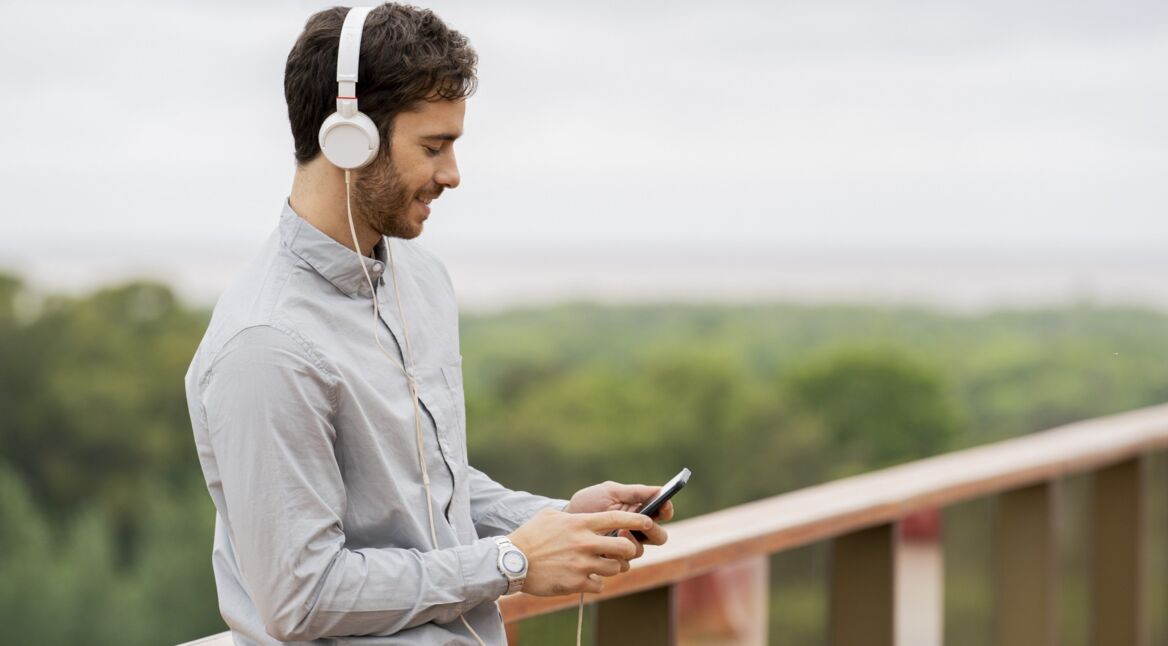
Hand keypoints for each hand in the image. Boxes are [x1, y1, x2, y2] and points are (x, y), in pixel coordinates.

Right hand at [507, 508, 650, 595]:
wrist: (511, 561)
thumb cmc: (530, 536)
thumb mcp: (550, 516)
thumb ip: (571, 516)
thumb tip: (583, 517)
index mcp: (580, 523)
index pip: (617, 518)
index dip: (637, 519)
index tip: (649, 521)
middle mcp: (585, 543)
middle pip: (625, 547)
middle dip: (628, 550)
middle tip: (621, 552)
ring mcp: (581, 564)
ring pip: (616, 568)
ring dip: (613, 568)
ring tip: (603, 566)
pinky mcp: (576, 582)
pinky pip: (600, 585)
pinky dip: (596, 583)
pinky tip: (586, 578)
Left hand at [565, 481, 672, 551]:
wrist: (564, 521)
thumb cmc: (587, 504)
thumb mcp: (609, 492)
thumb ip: (634, 492)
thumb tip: (660, 490)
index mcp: (638, 511)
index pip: (663, 513)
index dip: (666, 509)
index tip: (663, 505)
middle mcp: (635, 531)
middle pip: (659, 537)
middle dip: (653, 530)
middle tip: (644, 523)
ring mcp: (624, 547)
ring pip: (641, 551)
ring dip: (632, 543)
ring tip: (618, 533)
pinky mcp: (612, 561)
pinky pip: (624, 564)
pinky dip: (617, 556)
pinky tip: (605, 547)